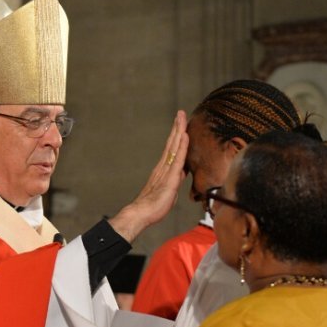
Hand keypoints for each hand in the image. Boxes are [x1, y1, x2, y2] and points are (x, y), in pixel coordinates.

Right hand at [108, 110, 187, 243]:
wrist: (141, 213)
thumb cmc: (153, 207)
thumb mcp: (168, 191)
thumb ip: (174, 180)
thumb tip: (181, 174)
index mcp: (163, 170)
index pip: (172, 149)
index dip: (176, 136)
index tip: (179, 123)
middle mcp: (163, 166)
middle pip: (172, 143)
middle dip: (177, 127)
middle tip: (180, 113)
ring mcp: (166, 171)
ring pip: (175, 147)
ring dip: (179, 131)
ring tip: (182, 117)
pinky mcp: (170, 178)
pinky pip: (178, 159)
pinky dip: (182, 146)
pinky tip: (185, 136)